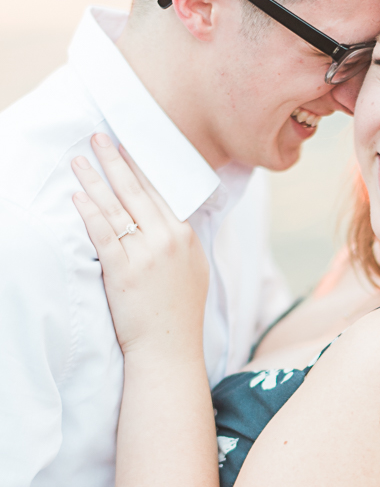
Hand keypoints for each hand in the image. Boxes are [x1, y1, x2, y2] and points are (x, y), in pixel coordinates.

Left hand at [71, 134, 208, 357]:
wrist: (170, 348)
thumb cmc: (178, 314)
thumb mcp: (194, 270)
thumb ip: (182, 242)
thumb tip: (167, 220)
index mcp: (186, 237)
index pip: (161, 193)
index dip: (140, 168)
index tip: (126, 148)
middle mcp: (169, 240)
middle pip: (137, 191)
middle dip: (115, 161)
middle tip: (99, 139)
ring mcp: (147, 254)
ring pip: (117, 208)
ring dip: (95, 180)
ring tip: (80, 161)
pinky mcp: (124, 270)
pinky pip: (103, 233)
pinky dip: (89, 212)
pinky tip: (78, 196)